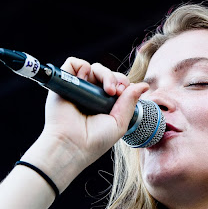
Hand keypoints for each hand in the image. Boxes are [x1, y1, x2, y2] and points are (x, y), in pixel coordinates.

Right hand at [22, 57, 148, 191]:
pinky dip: (81, 66)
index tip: (123, 95)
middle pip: (107, 74)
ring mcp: (77, 88)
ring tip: (108, 90)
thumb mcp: (119, 121)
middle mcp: (90, 94)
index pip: (117, 83)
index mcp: (104, 103)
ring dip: (105, 74)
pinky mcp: (63, 83)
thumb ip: (130, 101)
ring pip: (93, 68)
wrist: (73, 145)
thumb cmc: (96, 140)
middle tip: (116, 92)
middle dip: (116, 79)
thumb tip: (144, 85)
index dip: (124, 84)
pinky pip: (72, 63)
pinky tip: (86, 79)